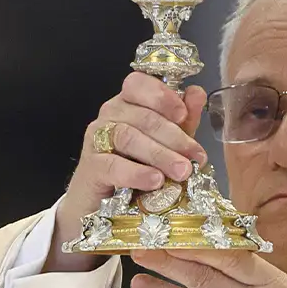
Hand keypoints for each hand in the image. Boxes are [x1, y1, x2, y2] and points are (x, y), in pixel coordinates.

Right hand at [46, 72, 207, 272]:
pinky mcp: (90, 166)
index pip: (139, 83)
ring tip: (182, 172)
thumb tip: (196, 93)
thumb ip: (182, 120)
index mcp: (129, 102)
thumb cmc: (136, 168)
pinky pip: (113, 165)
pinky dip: (137, 172)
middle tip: (195, 158)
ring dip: (160, 154)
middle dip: (174, 137)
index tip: (183, 114)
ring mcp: (97, 138)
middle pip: (142, 116)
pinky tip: (155, 181)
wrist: (99, 204)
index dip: (162, 95)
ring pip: (128, 137)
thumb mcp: (166, 143)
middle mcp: (110, 114)